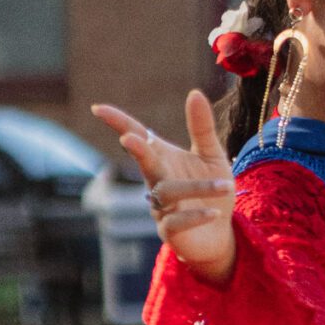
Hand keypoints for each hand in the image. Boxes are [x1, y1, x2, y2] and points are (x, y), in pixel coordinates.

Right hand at [93, 90, 236, 283]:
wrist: (219, 232)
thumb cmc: (212, 189)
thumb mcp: (211, 155)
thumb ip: (201, 127)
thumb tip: (195, 92)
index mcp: (162, 158)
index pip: (138, 136)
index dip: (118, 123)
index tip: (99, 108)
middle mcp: (156, 180)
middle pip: (144, 163)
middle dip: (138, 152)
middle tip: (129, 139)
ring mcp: (160, 207)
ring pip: (168, 192)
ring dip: (197, 188)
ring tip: (225, 185)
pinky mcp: (170, 232)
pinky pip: (177, 222)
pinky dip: (194, 215)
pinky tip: (214, 213)